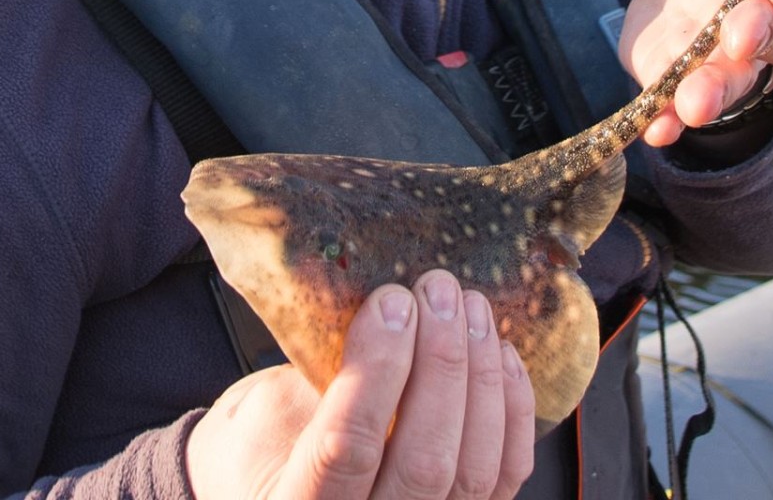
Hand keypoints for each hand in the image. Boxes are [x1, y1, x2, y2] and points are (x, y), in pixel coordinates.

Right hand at [186, 270, 535, 498]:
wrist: (276, 483)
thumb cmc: (261, 445)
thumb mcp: (261, 409)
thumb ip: (317, 376)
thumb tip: (389, 313)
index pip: (346, 449)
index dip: (377, 369)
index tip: (390, 302)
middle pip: (425, 461)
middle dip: (441, 363)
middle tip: (437, 292)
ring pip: (475, 469)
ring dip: (480, 375)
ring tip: (470, 307)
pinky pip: (507, 472)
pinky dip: (511, 407)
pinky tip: (499, 352)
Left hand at [619, 0, 772, 145]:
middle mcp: (766, 13)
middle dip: (758, 33)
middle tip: (740, 35)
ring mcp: (727, 55)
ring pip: (734, 79)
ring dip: (715, 91)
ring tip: (694, 102)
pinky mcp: (685, 80)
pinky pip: (681, 108)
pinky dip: (667, 121)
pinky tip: (654, 131)